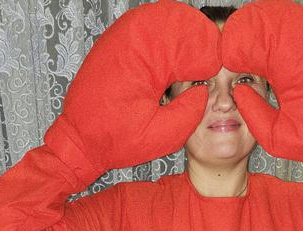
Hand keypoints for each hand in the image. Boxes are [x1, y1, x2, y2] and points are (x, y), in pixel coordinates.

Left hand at [45, 0, 220, 180]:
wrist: (79, 140)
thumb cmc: (114, 139)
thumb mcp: (160, 135)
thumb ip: (189, 113)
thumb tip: (204, 90)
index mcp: (143, 60)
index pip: (189, 46)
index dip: (210, 56)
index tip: (222, 68)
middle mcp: (130, 40)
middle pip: (178, 23)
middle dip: (200, 40)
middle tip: (214, 59)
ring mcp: (120, 37)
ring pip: (164, 18)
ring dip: (185, 33)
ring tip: (200, 54)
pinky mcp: (116, 42)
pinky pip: (148, 25)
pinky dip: (167, 34)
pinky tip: (179, 52)